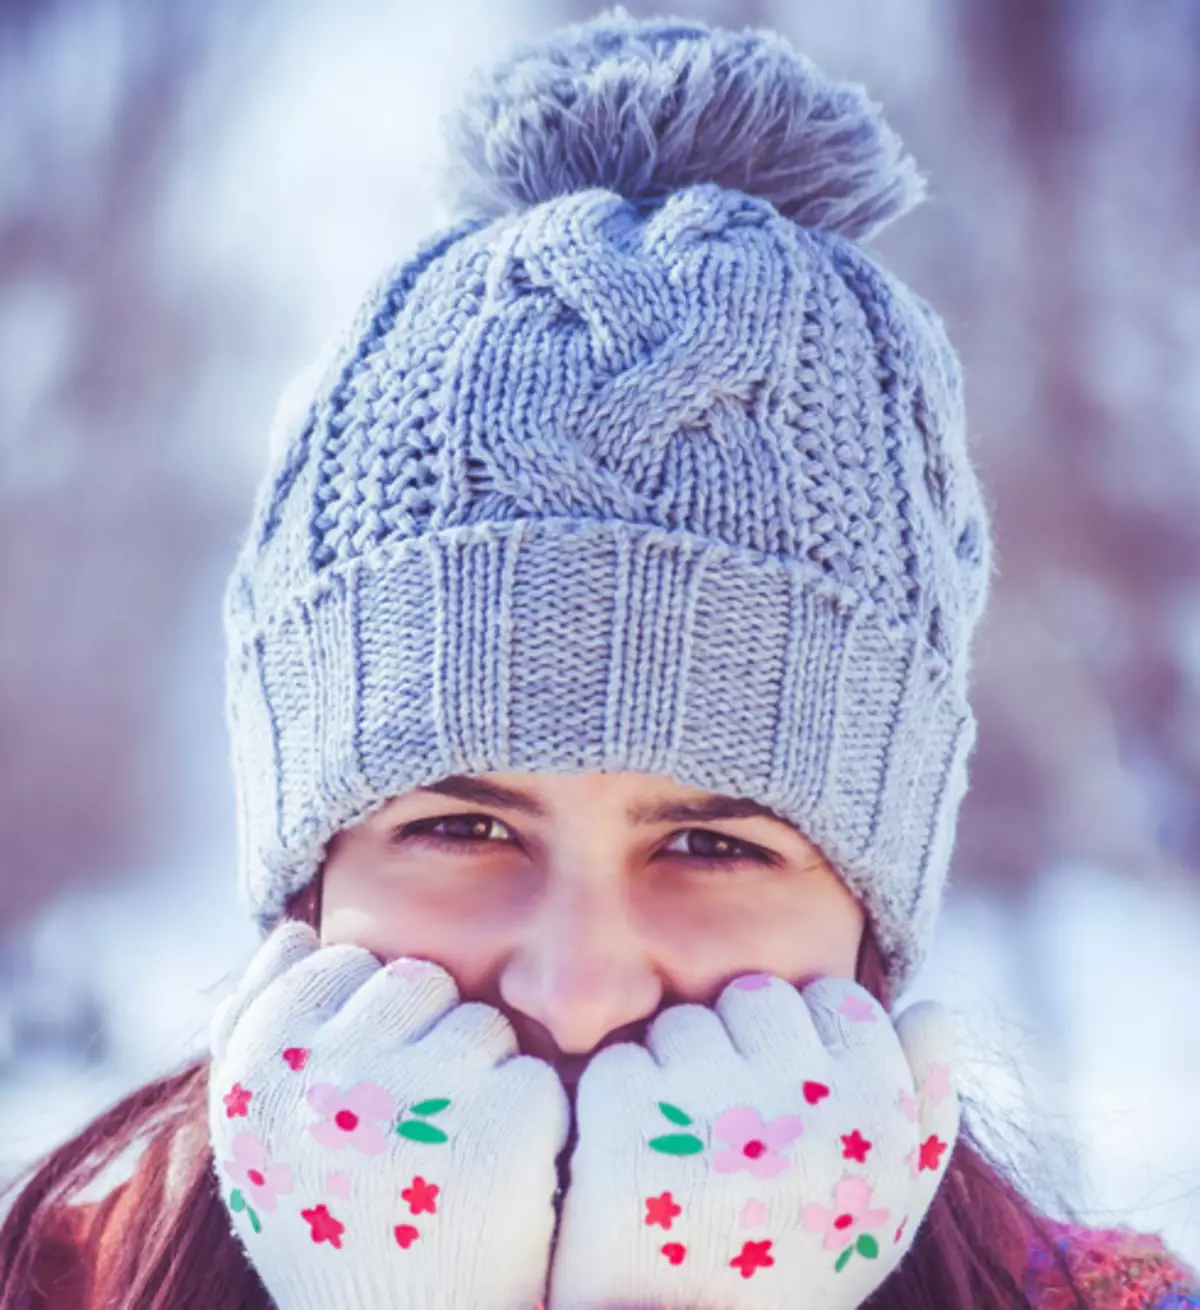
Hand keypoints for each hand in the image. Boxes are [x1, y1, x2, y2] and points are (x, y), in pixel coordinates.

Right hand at [207, 921, 568, 1309]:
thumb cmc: (332, 1219)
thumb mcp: (260, 1132)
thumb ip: (255, 1024)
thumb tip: (294, 929)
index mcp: (258, 1069)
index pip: (339, 964)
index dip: (364, 1023)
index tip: (359, 1093)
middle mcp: (325, 1076)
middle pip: (417, 982)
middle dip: (427, 1036)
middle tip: (413, 1128)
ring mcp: (413, 1102)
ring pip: (482, 1023)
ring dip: (482, 1077)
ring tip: (450, 1158)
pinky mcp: (498, 1132)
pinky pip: (533, 1077)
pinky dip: (529, 1122)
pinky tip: (498, 1181)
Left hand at [547, 974, 958, 1309]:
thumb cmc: (798, 1267)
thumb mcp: (888, 1204)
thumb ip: (927, 1103)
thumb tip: (932, 1006)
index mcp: (878, 1118)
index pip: (838, 1000)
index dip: (807, 1043)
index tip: (791, 1102)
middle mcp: (802, 1110)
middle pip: (755, 998)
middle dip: (738, 1045)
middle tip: (730, 1128)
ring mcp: (709, 1119)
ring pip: (682, 1024)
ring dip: (674, 1074)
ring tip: (684, 1156)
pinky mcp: (625, 1136)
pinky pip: (618, 1065)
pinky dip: (615, 1107)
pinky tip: (633, 1170)